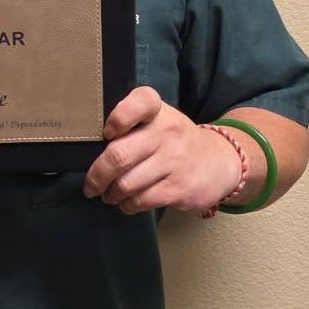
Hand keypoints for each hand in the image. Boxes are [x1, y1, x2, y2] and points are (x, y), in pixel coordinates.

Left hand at [83, 87, 241, 214]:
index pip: (139, 102)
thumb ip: (129, 122)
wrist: (218, 162)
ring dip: (111, 193)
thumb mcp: (157, 119)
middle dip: (97, 175)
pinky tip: (126, 203)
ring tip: (108, 194)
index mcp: (158, 110)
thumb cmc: (172, 139)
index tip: (106, 133)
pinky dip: (127, 205)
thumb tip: (90, 146)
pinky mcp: (180, 188)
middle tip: (90, 185)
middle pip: (119, 155)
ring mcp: (175, 161)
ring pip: (127, 184)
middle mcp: (167, 132)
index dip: (117, 118)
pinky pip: (142, 200)